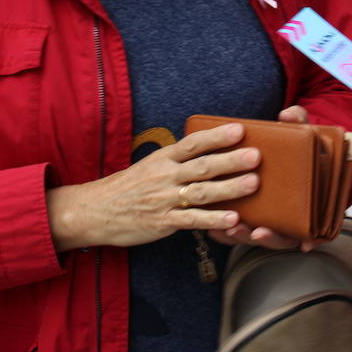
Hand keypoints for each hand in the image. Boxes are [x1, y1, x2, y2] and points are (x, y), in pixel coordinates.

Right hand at [46, 122, 259, 251]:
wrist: (95, 211)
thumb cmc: (129, 187)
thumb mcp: (151, 165)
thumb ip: (178, 159)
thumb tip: (210, 148)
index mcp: (163, 158)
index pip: (192, 143)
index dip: (216, 136)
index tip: (240, 129)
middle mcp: (165, 176)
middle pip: (202, 166)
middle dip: (231, 161)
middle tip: (256, 155)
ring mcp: (164, 200)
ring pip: (201, 192)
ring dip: (229, 188)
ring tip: (253, 183)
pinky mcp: (163, 222)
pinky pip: (192, 220)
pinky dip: (213, 220)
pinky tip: (233, 219)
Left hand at [206, 104, 316, 250]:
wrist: (286, 150)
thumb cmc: (297, 147)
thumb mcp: (302, 132)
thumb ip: (299, 122)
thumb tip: (287, 115)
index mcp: (311, 203)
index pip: (316, 229)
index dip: (311, 238)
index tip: (305, 242)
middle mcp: (291, 217)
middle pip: (283, 238)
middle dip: (269, 238)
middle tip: (257, 231)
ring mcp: (268, 220)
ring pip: (256, 237)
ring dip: (243, 236)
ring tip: (231, 228)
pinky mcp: (248, 218)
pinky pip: (235, 232)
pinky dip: (225, 233)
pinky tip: (215, 228)